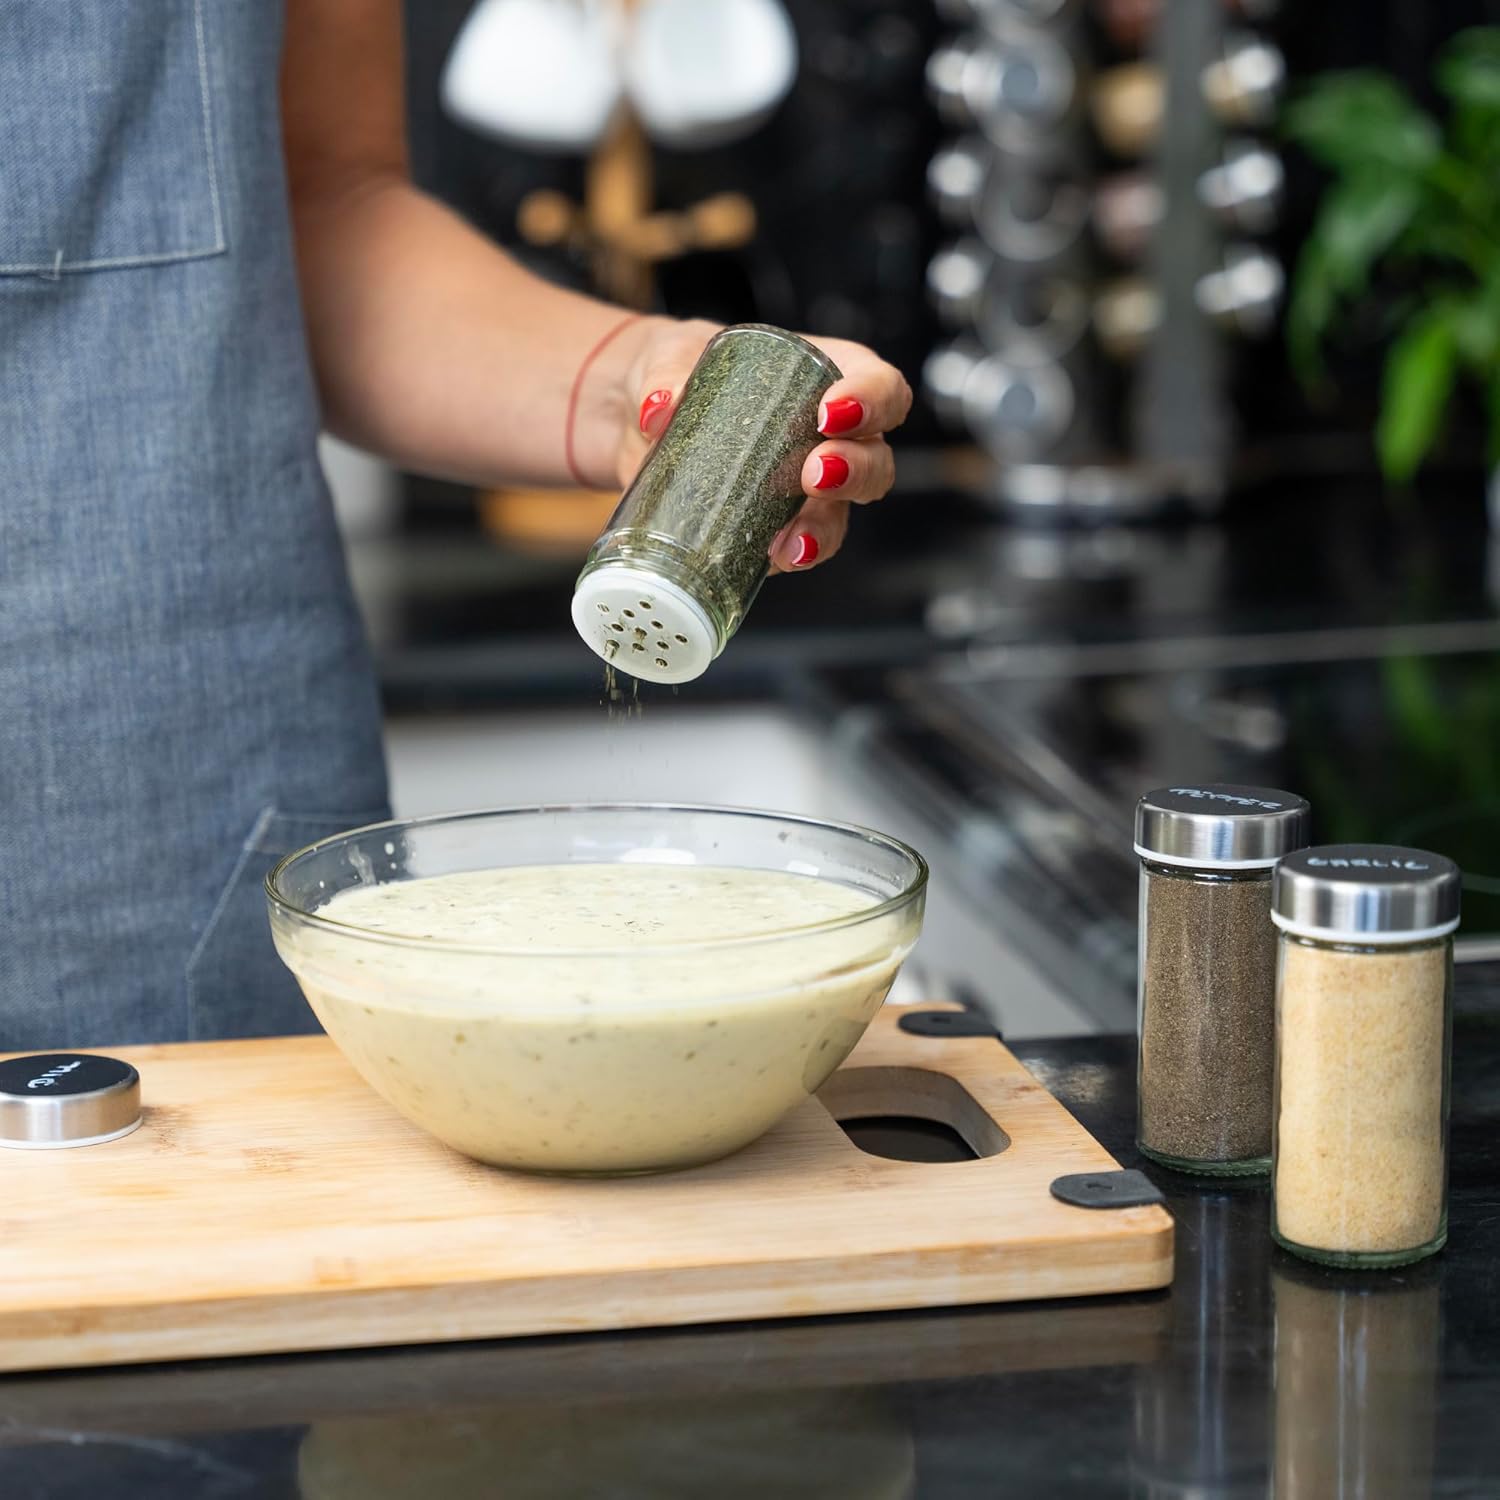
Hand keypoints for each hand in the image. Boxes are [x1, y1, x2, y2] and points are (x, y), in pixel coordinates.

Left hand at [613, 318, 911, 571]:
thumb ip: (667, 373)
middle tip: (813, 474)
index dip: (874, 401)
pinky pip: (794, 549)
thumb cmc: (679, 369)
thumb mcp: (673, 355)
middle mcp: (828, 439)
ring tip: (791, 538)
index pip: (881, 389)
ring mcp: (803, 492)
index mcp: (828, 378)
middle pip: (874, 462)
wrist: (636, 416)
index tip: (832, 411)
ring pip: (838, 516)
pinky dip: (787, 556)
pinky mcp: (770, 529)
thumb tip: (658, 407)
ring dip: (822, 528)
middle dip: (854, 471)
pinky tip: (769, 559)